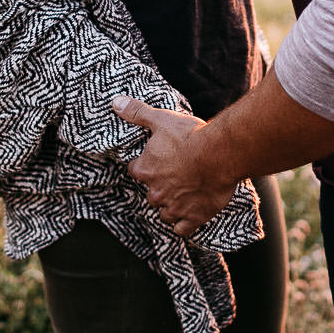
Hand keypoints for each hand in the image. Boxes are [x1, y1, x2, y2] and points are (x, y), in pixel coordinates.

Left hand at [111, 95, 237, 237]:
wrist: (219, 155)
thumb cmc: (190, 136)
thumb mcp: (161, 119)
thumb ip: (137, 113)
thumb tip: (115, 102)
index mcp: (145, 170)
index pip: (135, 171)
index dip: (144, 166)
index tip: (153, 162)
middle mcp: (156, 192)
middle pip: (151, 195)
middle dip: (159, 189)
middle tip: (173, 178)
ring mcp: (174, 208)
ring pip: (164, 214)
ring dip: (170, 208)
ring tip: (181, 198)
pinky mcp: (193, 217)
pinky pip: (183, 230)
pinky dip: (185, 225)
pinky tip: (190, 216)